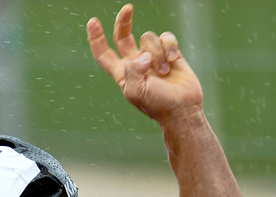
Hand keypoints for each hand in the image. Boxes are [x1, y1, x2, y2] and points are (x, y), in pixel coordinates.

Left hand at [86, 3, 202, 122]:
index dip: (96, 39)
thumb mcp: (136, 91)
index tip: (93, 22)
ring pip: (148, 38)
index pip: (104, 54)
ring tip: (164, 72)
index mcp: (122, 74)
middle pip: (123, 36)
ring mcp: (153, 57)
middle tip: (127, 9)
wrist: (182, 108)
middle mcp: (135, 63)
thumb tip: (143, 55)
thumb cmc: (157, 105)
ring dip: (157, 54)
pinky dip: (169, 47)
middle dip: (123, 22)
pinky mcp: (170, 53)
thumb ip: (132, 70)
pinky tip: (173, 61)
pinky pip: (165, 37)